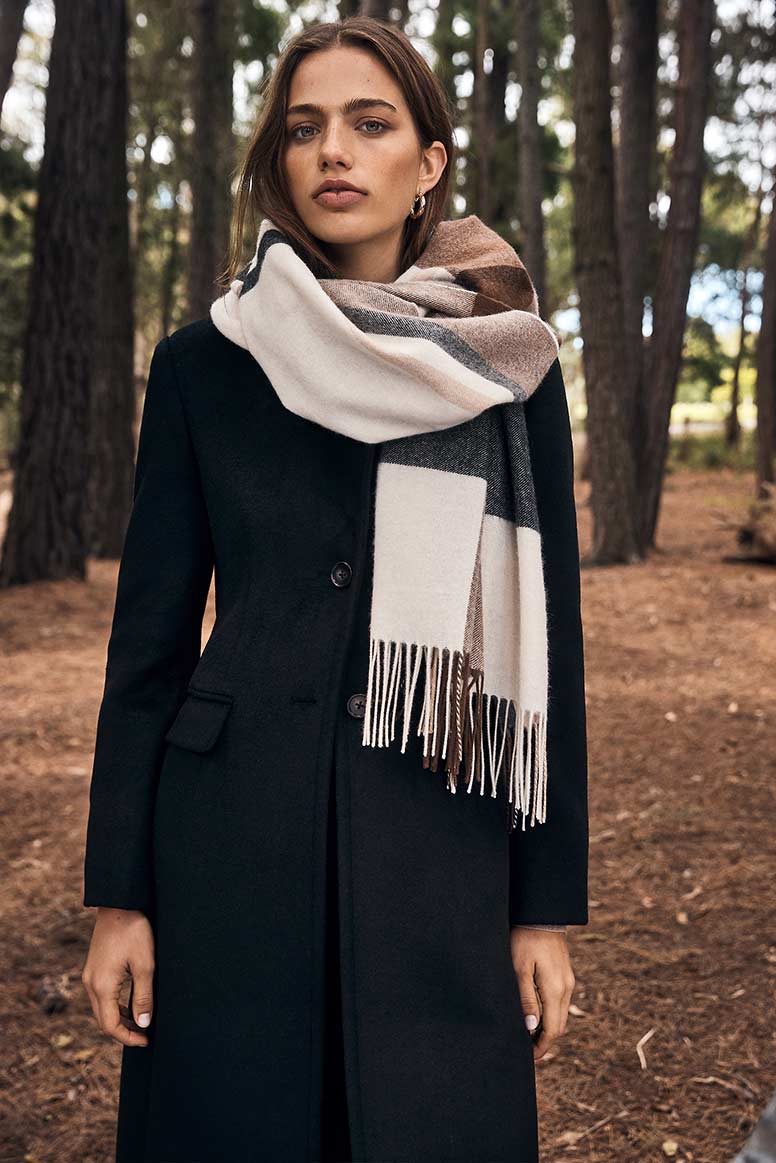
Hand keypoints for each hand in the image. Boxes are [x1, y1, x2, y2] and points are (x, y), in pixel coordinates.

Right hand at [81, 908, 154, 1047]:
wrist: (118, 904)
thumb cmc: (134, 931)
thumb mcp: (145, 965)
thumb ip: (143, 997)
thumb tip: (143, 1024)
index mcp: (102, 986)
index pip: (110, 1025)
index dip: (128, 1037)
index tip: (147, 1040)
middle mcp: (90, 983)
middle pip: (103, 1020)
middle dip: (124, 1031)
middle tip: (146, 1035)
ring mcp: (90, 976)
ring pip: (102, 1009)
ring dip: (119, 1019)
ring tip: (142, 1022)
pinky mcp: (93, 968)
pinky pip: (101, 996)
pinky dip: (115, 1005)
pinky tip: (132, 1004)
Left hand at [510, 927, 574, 1060]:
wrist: (542, 915)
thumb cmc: (525, 940)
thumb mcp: (519, 969)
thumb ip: (526, 999)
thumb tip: (530, 1027)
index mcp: (555, 990)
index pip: (552, 1030)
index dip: (541, 1048)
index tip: (527, 1059)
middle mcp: (566, 988)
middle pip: (559, 1027)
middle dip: (544, 1041)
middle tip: (525, 1051)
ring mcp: (568, 981)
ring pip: (561, 1015)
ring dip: (547, 1028)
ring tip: (527, 1035)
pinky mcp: (565, 975)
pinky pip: (560, 1003)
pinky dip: (550, 1014)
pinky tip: (535, 1014)